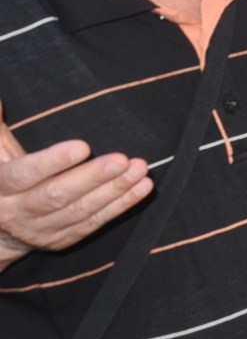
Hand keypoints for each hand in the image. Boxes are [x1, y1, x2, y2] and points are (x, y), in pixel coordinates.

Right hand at [0, 108, 149, 270]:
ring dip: (114, 190)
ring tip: (139, 169)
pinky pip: (94, 222)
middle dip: (92, 178)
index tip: (82, 146)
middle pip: (56, 195)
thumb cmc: (3, 175)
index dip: (52, 162)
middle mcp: (17, 212)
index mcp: (0, 187)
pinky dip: (120, 206)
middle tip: (122, 160)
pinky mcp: (62, 238)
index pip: (24, 175)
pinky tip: (141, 188)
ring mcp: (40, 229)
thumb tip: (0, 99)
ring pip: (80, 211)